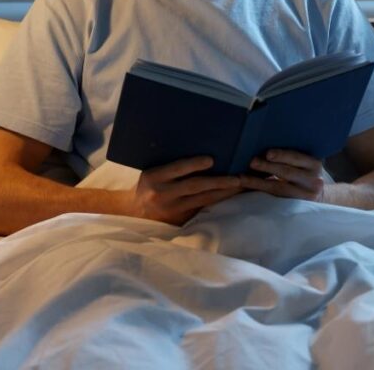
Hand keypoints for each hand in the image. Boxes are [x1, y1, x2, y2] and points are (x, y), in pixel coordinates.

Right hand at [127, 156, 241, 224]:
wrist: (134, 211)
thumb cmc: (148, 185)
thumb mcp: (152, 172)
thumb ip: (170, 167)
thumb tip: (200, 154)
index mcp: (154, 177)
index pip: (177, 169)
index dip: (194, 164)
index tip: (211, 160)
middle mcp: (163, 193)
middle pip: (194, 186)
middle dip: (218, 182)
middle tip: (237, 178)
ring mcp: (172, 209)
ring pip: (202, 200)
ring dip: (222, 193)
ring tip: (239, 186)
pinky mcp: (179, 220)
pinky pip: (202, 209)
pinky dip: (216, 202)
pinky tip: (229, 196)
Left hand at [239, 149, 324, 200]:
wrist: (318, 196)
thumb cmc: (304, 173)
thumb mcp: (305, 164)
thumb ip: (291, 157)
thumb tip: (262, 148)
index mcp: (314, 164)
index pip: (297, 157)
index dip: (282, 155)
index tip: (267, 153)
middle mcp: (313, 180)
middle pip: (287, 173)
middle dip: (267, 167)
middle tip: (251, 162)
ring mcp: (306, 196)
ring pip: (279, 188)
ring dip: (258, 182)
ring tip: (242, 178)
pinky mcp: (296, 207)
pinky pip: (276, 199)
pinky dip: (260, 192)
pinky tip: (248, 188)